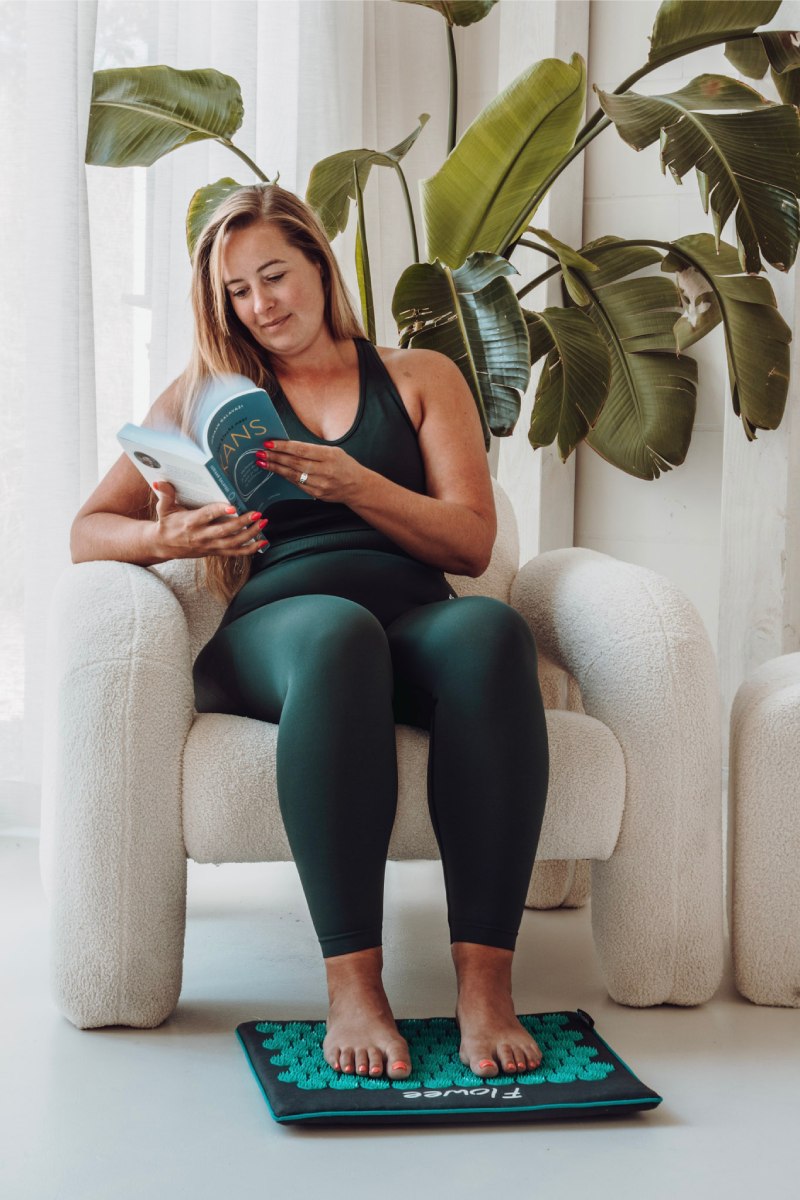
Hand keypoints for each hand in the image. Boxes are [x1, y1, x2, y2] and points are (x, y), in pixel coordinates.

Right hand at [150, 481, 268, 558]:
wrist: (163, 546)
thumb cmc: (167, 524)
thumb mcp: (163, 509)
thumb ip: (165, 494)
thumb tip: (160, 481)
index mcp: (190, 523)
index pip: (207, 516)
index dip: (219, 511)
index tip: (233, 506)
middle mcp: (202, 536)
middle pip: (225, 531)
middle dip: (243, 523)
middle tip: (257, 513)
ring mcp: (210, 546)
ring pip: (234, 543)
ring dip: (251, 534)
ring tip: (263, 522)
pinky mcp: (215, 552)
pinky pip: (236, 553)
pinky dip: (251, 549)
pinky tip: (263, 540)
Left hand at [256, 439, 365, 502]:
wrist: (357, 487)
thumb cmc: (344, 465)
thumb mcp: (333, 451)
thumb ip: (313, 449)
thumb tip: (288, 445)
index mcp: (329, 456)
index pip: (302, 450)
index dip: (283, 447)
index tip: (269, 443)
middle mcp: (325, 471)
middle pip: (294, 463)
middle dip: (275, 457)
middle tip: (260, 453)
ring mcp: (320, 484)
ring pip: (293, 475)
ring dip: (275, 468)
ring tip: (262, 462)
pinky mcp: (316, 494)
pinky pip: (297, 484)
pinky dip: (284, 477)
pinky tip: (275, 471)